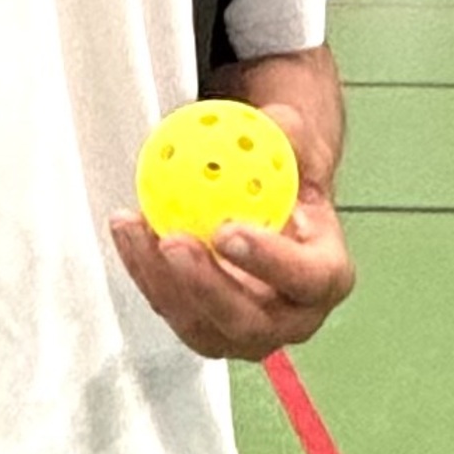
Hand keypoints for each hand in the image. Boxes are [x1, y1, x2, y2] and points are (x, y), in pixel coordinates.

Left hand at [109, 103, 354, 360]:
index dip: (270, 262)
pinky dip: (143, 268)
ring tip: (134, 226)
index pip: (308, 279)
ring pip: (199, 325)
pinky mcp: (203, 325)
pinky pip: (168, 306)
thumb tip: (273, 124)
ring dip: (160, 279)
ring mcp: (243, 330)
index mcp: (326, 274)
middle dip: (205, 285)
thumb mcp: (297, 146)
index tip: (227, 230)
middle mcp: (290, 317)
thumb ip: (289, 134)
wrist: (265, 201)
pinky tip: (127, 228)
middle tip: (173, 240)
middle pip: (249, 322)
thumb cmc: (287, 178)